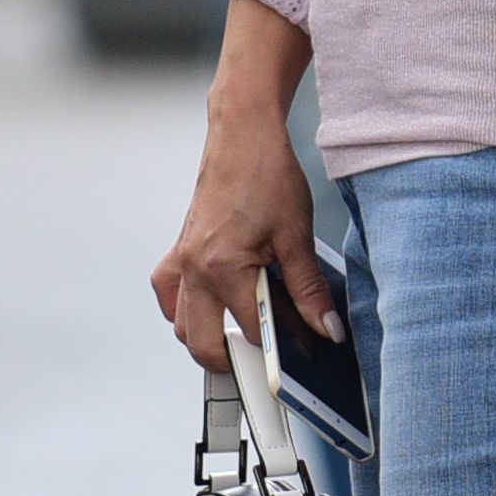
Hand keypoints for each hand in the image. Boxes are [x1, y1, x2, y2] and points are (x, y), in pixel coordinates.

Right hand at [149, 75, 334, 370]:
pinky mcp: (180, 250)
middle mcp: (195, 269)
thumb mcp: (297, 236)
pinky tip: (209, 306)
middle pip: (204, 343)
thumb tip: (325, 326)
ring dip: (208, 337)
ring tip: (241, 335)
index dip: (280, 347)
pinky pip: (170, 294)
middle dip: (234, 360)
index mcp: (223, 268)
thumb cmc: (266, 174)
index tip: (301, 351)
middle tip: (267, 357)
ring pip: (182, 324)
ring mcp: (182, 261)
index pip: (251, 332)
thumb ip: (308, 290)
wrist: (242, 135)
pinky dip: (184, 309)